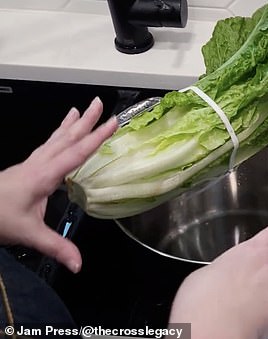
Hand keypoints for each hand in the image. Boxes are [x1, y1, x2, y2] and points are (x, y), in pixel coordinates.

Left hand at [0, 97, 117, 272]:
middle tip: (101, 103)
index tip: (113, 122)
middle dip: (86, 121)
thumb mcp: (27, 234)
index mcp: (43, 176)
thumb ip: (56, 246)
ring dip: (72, 124)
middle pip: (66, 138)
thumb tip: (79, 264)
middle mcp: (38, 165)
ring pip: (55, 139)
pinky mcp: (26, 169)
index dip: (96, 138)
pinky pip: (47, 146)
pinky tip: (61, 135)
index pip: (75, 153)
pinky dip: (58, 135)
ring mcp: (30, 165)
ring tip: (82, 110)